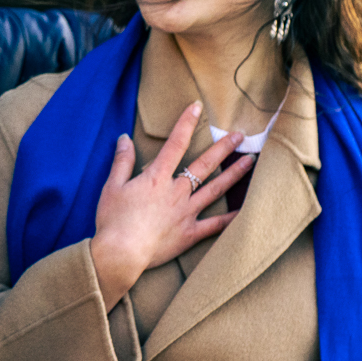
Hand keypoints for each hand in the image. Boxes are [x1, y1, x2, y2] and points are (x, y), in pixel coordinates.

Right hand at [88, 102, 253, 308]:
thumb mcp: (112, 187)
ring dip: (234, 174)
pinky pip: (215, 225)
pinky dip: (231, 218)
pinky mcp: (190, 234)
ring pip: (215, 189)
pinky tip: (246, 210)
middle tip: (240, 135)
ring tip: (250, 161)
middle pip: (204, 165)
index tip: (197, 107)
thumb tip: (124, 138)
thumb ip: (122, 161)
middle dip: (222, 148)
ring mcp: (186, 213)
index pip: (175, 144)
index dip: (186, 123)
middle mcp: (176, 192)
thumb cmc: (113, 220)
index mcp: (156, 178)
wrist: (121, 253)